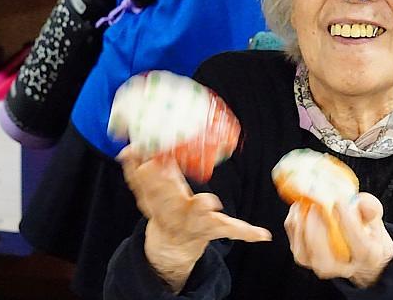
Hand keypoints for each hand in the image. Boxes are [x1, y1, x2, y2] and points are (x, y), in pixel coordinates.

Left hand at [118, 146, 270, 292]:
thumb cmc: (200, 227)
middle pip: (170, 197)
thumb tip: (266, 236)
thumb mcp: (221, 228)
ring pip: (149, 187)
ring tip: (139, 152)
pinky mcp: (145, 196)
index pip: (202, 210)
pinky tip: (126, 152)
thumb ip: (244, 231)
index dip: (206, 206)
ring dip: (143, 172)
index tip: (211, 202)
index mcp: (195, 216)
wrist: (174, 240)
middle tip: (164, 167)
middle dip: (166, 185)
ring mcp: (157, 203)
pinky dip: (130, 167)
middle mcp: (174, 209)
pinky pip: (135, 182)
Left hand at [284, 192, 392, 287]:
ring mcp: (323, 266)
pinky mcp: (307, 259)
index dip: (349, 223)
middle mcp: (344, 268)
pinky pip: (295, 244)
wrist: (358, 250)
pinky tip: (299, 208)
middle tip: (316, 206)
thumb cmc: (367, 230)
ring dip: (301, 227)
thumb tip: (360, 202)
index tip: (340, 201)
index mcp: (368, 256)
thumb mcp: (375, 217)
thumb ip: (371, 208)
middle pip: (325, 260)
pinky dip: (294, 225)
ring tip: (305, 204)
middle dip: (317, 231)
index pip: (359, 246)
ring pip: (304, 254)